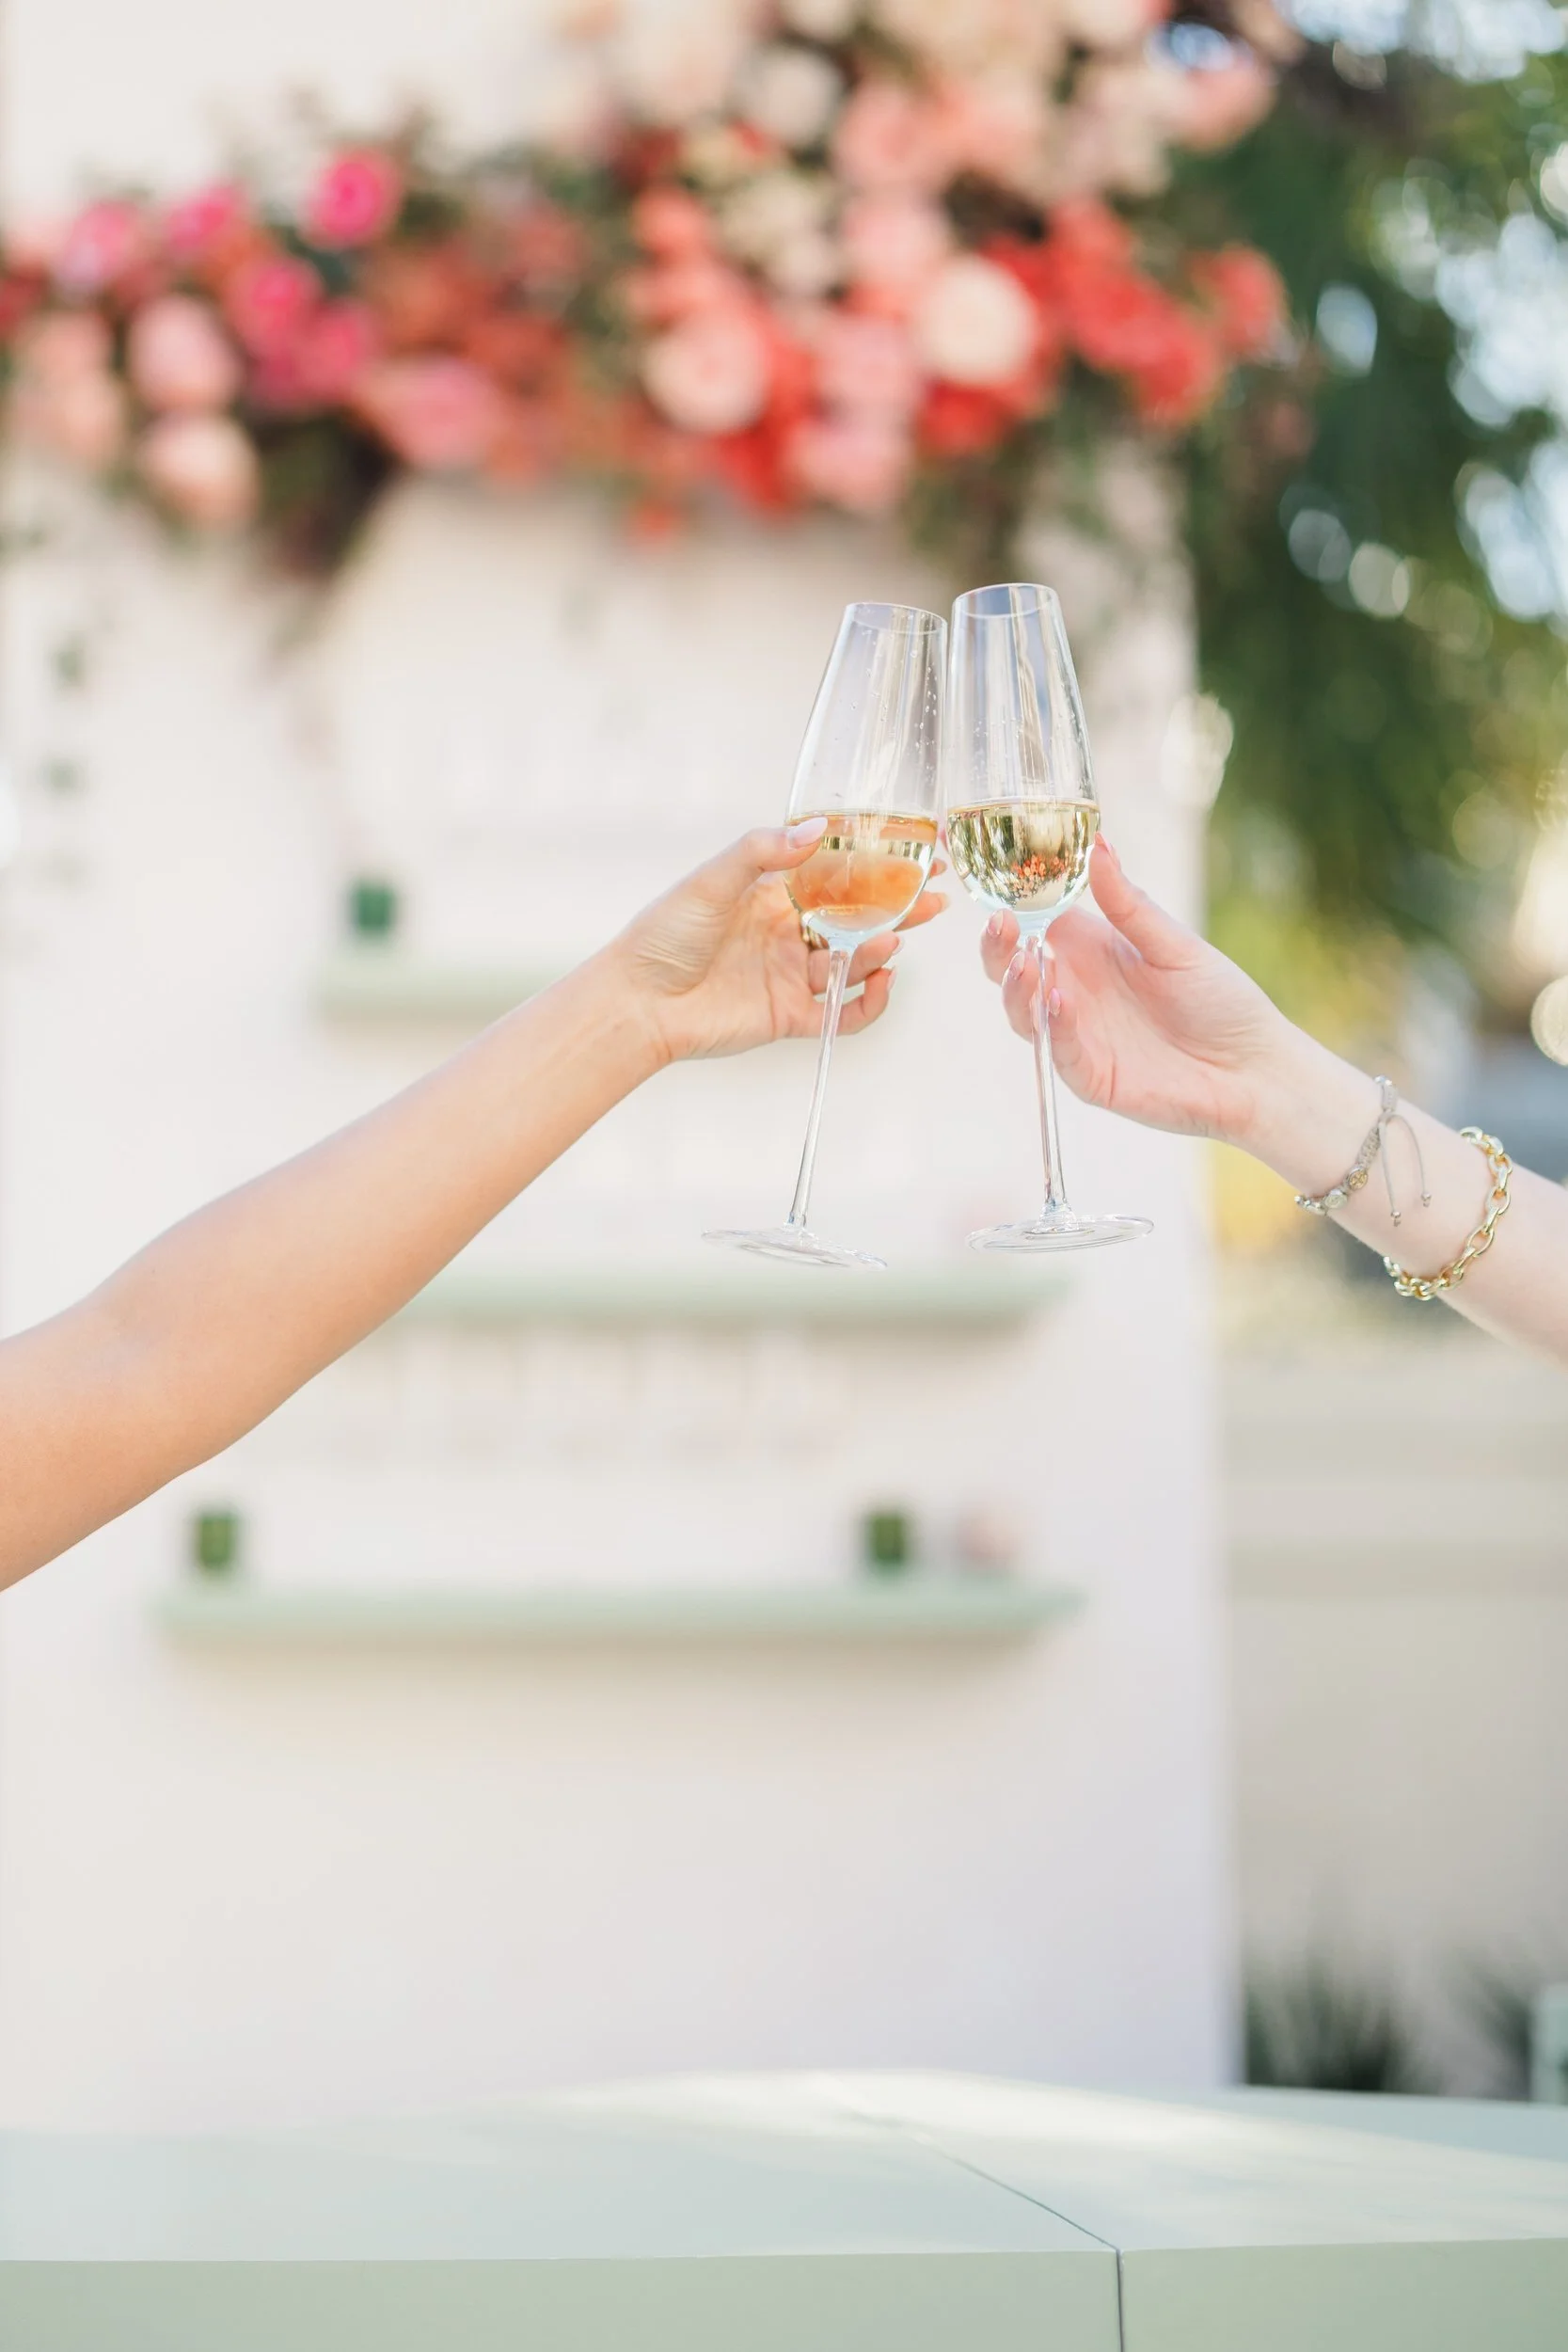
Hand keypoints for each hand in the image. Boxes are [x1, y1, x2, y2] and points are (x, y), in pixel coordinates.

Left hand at [615, 819, 945, 1064]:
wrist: (639, 1002)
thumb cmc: (665, 935)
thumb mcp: (712, 880)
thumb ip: (764, 852)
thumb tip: (818, 828)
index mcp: (772, 893)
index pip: (837, 871)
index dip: (877, 860)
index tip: (915, 845)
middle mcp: (788, 931)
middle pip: (857, 915)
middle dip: (899, 904)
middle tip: (936, 893)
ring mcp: (792, 973)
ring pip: (855, 960)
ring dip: (880, 949)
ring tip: (891, 939)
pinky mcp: (790, 1015)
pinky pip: (844, 1013)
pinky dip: (869, 1001)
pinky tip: (880, 982)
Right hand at [978, 836, 1288, 1147]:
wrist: (1254, 1067)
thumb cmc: (1221, 1000)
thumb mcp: (1174, 944)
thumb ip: (1129, 904)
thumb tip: (1099, 844)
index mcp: (1092, 953)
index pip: (1032, 927)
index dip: (1011, 912)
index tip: (1003, 893)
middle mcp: (1076, 992)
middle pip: (1011, 972)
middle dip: (997, 950)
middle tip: (1001, 927)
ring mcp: (1078, 1036)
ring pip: (1023, 1013)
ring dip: (1016, 989)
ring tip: (1025, 963)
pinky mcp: (1090, 1077)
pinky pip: (1059, 1052)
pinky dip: (1054, 1028)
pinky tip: (1059, 1002)